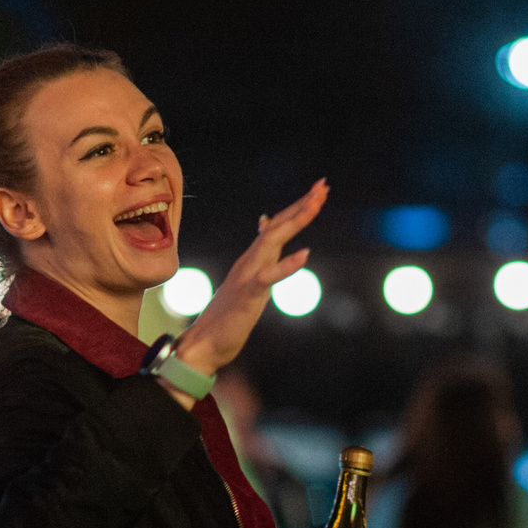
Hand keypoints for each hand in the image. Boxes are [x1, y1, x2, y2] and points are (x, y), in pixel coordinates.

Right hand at [176, 179, 329, 379]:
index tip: (319, 190)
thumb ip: (260, 255)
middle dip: (302, 204)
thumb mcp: (249, 280)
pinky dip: (287, 265)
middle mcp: (250, 261)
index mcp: (253, 258)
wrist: (205, 341)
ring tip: (316, 204)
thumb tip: (265, 224)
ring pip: (273, 241)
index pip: (277, 225)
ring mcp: (248, 276)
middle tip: (323, 186)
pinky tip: (306, 254)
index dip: (298, 207)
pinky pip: (268, 277)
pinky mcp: (248, 296)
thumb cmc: (228, 313)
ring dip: (296, 221)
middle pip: (278, 225)